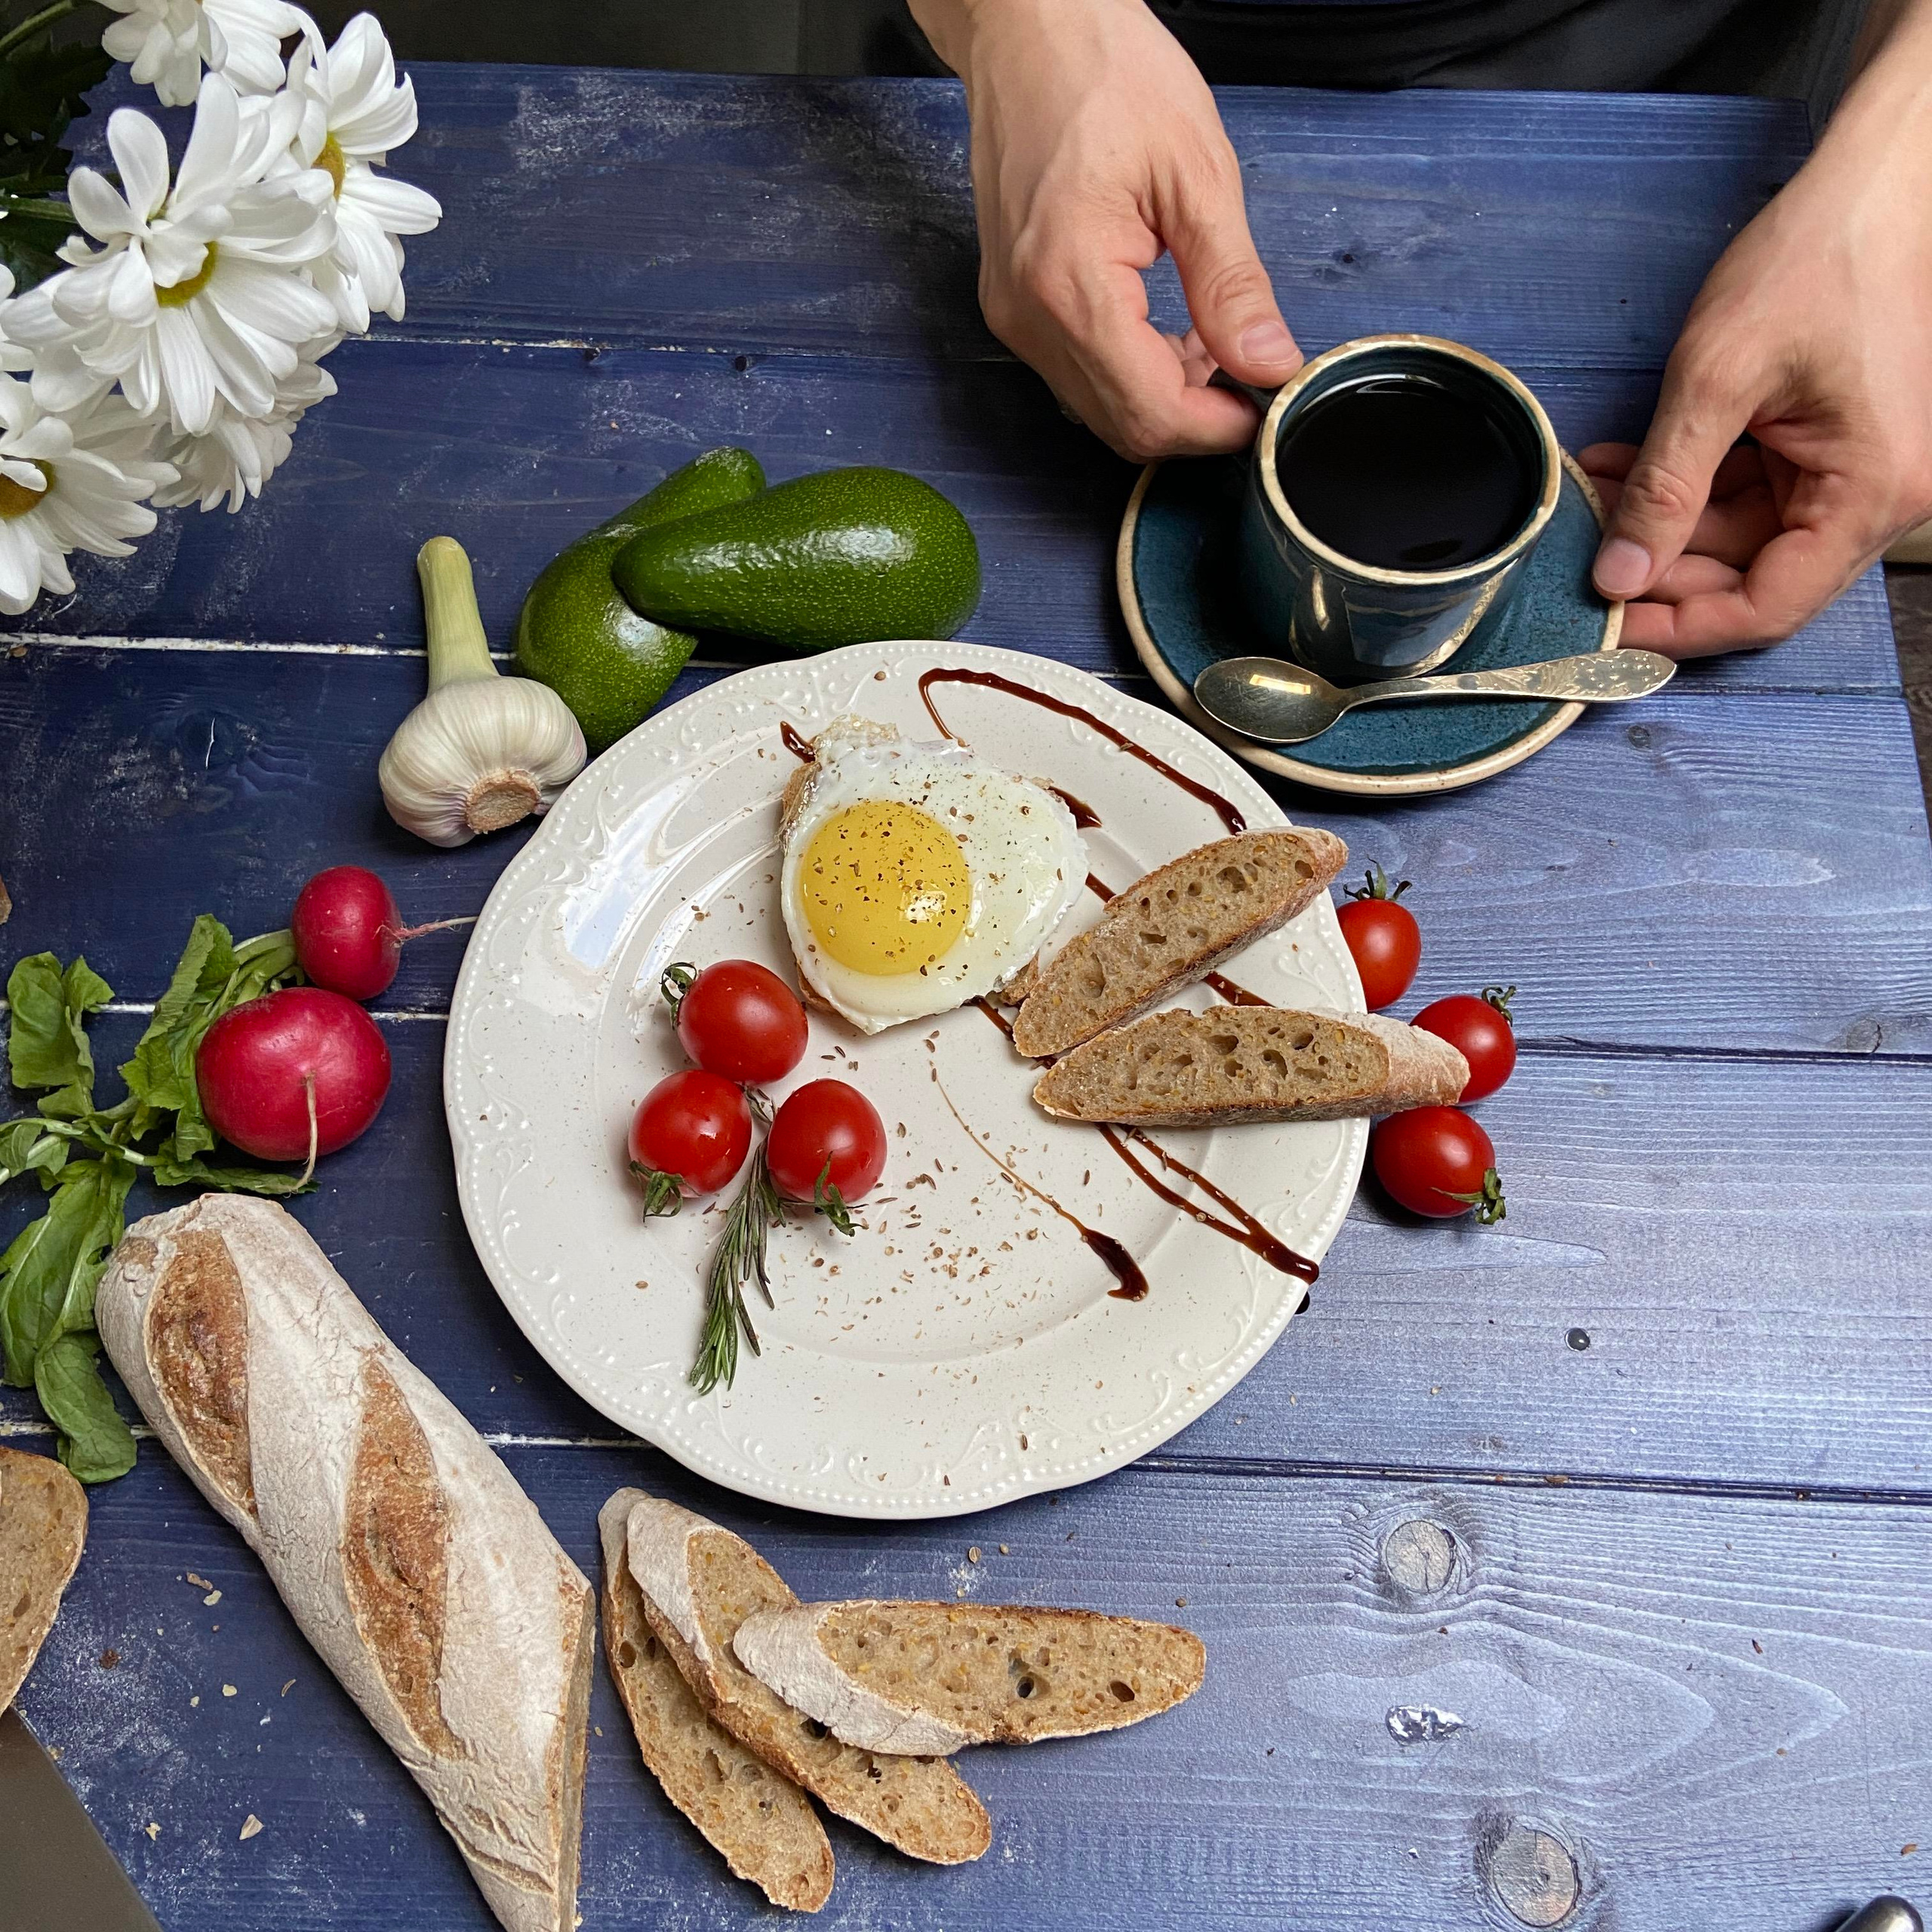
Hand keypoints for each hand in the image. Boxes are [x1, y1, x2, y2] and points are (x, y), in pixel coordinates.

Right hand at [911, 0, 1298, 459]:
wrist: (1028, 28)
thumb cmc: (1104, 72)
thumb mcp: (1197, 174)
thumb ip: (1232, 285)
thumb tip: (1268, 363)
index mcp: (1070, 284)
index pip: (1150, 410)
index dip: (1217, 427)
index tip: (1264, 406)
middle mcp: (1028, 316)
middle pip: (1122, 424)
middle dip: (1194, 419)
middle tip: (1249, 375)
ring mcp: (1014, 316)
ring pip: (1099, 408)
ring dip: (1164, 398)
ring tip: (1212, 343)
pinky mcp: (1013, 307)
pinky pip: (1077, 375)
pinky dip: (1131, 373)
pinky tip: (1169, 333)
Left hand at [1582, 18, 1931, 655]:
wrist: (1873, 183)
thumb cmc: (1818, 258)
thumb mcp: (1717, 378)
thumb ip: (1665, 488)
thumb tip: (1617, 576)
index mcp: (1869, 495)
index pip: (1767, 609)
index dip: (1678, 627)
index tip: (1605, 624)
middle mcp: (1873, 498)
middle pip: (1751, 579)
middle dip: (1659, 571)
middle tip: (1581, 557)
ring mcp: (1848, 473)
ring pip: (1737, 538)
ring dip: (1659, 525)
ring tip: (1589, 497)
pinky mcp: (1823, 447)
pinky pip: (1744, 493)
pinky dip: (1682, 487)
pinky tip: (1620, 467)